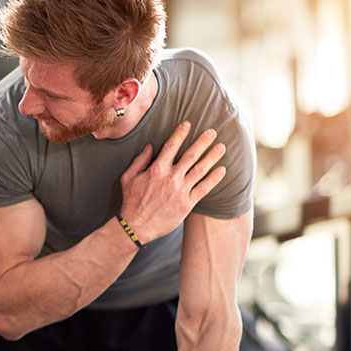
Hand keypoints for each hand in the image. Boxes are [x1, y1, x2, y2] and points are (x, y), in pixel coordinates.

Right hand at [119, 121, 225, 243]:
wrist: (136, 226)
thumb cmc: (131, 201)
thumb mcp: (128, 178)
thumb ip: (139, 160)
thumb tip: (150, 146)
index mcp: (156, 169)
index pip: (171, 146)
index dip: (181, 133)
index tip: (189, 124)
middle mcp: (171, 178)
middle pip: (191, 155)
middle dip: (203, 142)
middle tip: (213, 132)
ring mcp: (181, 191)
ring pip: (200, 170)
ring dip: (212, 157)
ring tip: (221, 147)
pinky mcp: (187, 204)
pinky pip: (204, 188)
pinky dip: (214, 179)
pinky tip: (222, 170)